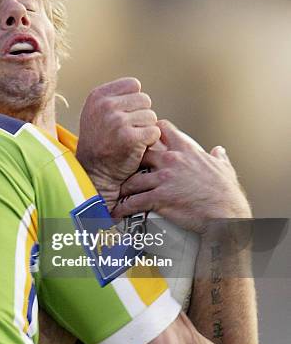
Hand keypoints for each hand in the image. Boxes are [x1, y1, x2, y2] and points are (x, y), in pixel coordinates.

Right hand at [75, 78, 159, 205]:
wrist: (94, 172)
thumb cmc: (100, 142)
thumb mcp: (96, 113)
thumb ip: (114, 98)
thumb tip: (137, 87)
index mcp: (97, 96)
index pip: (133, 84)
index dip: (134, 101)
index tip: (123, 115)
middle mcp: (105, 106)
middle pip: (145, 99)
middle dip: (141, 115)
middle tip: (127, 131)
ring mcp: (117, 122)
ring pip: (151, 116)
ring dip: (145, 129)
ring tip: (129, 139)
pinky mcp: (130, 138)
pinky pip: (154, 132)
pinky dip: (149, 141)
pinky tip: (135, 148)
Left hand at [112, 120, 251, 233]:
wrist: (226, 215)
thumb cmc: (227, 193)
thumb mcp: (225, 169)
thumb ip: (218, 158)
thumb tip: (219, 150)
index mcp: (186, 150)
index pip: (162, 128)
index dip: (149, 132)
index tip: (141, 138)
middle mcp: (172, 160)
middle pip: (140, 153)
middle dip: (130, 161)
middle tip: (122, 169)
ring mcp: (164, 179)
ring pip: (132, 179)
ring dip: (123, 187)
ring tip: (117, 193)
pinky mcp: (159, 198)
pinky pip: (134, 202)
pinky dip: (123, 207)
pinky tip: (117, 211)